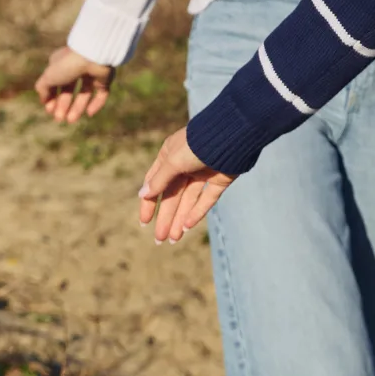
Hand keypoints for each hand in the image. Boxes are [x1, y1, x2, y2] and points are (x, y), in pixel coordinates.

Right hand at [35, 45, 115, 123]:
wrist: (92, 56)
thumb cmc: (67, 65)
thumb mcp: (48, 77)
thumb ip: (43, 88)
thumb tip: (43, 100)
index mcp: (60, 64)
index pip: (54, 83)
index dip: (51, 98)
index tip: (49, 110)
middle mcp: (75, 67)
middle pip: (69, 91)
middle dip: (63, 105)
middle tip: (59, 119)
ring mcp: (91, 72)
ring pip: (84, 93)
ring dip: (77, 108)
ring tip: (71, 121)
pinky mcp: (104, 78)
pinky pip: (101, 93)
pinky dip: (96, 104)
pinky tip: (89, 114)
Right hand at [139, 126, 234, 243]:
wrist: (231, 135)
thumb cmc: (197, 144)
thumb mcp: (173, 161)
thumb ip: (159, 179)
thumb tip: (143, 194)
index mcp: (169, 156)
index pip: (155, 183)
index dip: (149, 203)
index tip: (144, 222)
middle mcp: (184, 165)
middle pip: (172, 196)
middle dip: (165, 218)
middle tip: (159, 240)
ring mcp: (203, 172)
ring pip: (188, 201)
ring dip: (179, 219)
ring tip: (173, 239)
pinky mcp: (220, 179)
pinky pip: (206, 199)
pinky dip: (197, 212)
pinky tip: (187, 226)